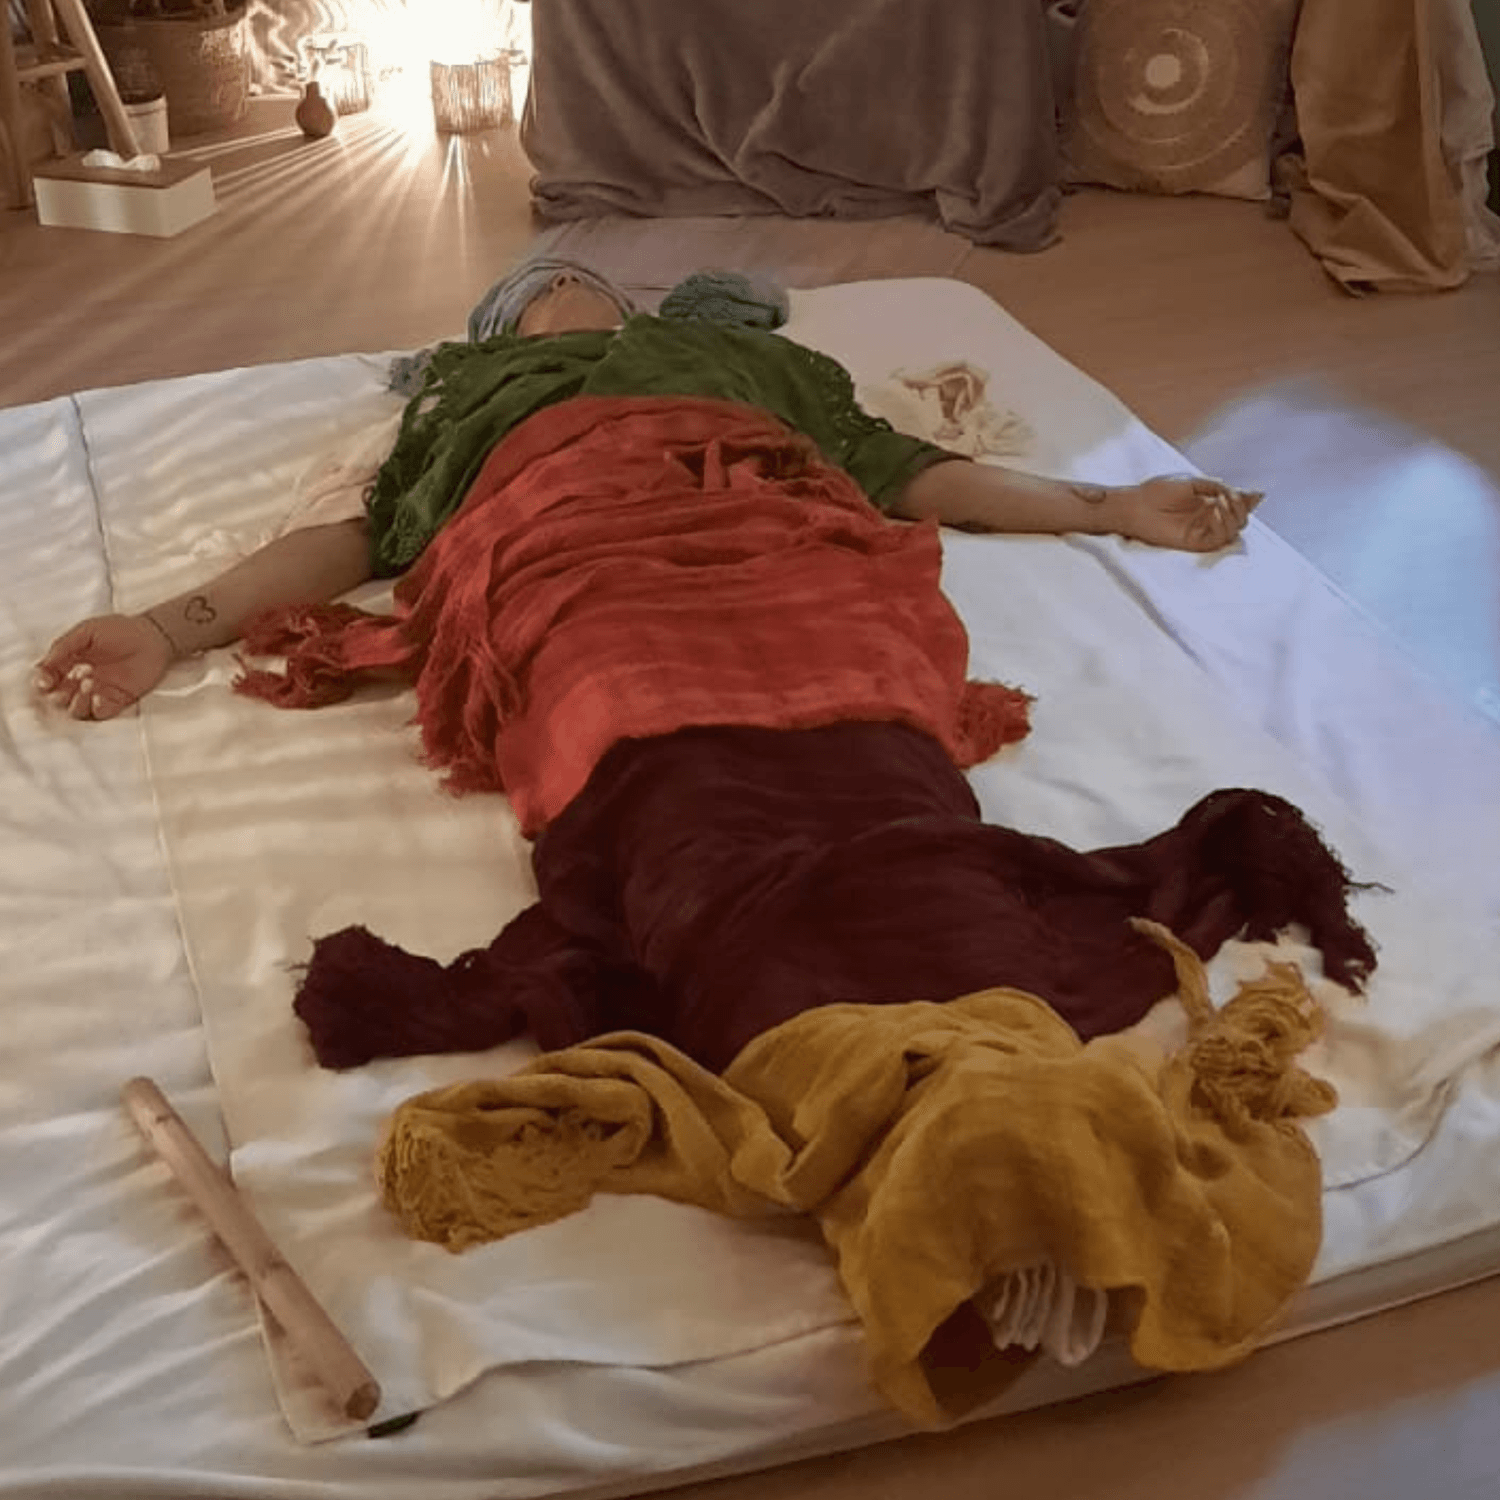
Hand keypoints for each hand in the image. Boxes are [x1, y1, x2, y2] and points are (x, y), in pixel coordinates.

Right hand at [32, 614, 175, 720]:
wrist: (154, 638)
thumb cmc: (121, 630)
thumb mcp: (87, 631)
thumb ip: (64, 646)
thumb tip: (44, 664)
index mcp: (69, 663)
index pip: (47, 678)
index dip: (42, 682)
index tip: (46, 681)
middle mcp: (80, 680)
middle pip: (58, 699)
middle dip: (58, 696)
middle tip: (68, 685)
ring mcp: (98, 692)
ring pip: (76, 710)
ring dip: (76, 702)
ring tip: (87, 684)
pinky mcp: (116, 701)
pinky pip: (100, 713)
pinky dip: (96, 708)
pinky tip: (98, 697)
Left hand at [1115, 475, 1261, 552]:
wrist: (1136, 505)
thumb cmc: (1158, 491)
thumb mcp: (1194, 482)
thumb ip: (1218, 487)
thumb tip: (1248, 492)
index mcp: (1209, 501)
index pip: (1237, 503)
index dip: (1249, 499)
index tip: (1254, 492)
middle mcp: (1209, 517)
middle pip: (1241, 518)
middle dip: (1243, 507)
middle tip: (1231, 497)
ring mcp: (1204, 530)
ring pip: (1234, 530)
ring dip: (1235, 515)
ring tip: (1221, 502)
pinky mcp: (1196, 542)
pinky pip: (1219, 539)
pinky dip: (1223, 525)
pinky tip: (1214, 511)